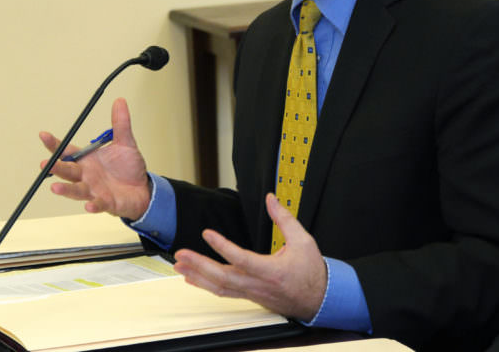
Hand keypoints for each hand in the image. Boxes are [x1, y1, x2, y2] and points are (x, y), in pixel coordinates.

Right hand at [40, 97, 150, 220]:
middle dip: (56, 167)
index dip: (55, 144)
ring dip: (66, 189)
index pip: (67, 152)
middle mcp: (86, 175)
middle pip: (68, 171)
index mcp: (87, 160)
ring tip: (55, 188)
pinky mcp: (106, 202)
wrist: (143, 189)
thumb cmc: (129, 168)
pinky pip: (98, 204)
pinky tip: (89, 205)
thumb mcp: (125, 142)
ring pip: (77, 190)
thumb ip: (120, 124)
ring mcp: (94, 190)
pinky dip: (94, 205)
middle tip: (45, 163)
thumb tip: (120, 101)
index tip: (43, 135)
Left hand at [172, 193, 326, 321]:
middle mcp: (258, 284)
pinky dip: (206, 285)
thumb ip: (284, 218)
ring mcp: (252, 292)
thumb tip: (271, 198)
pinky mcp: (249, 295)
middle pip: (223, 277)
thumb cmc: (311, 271)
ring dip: (198, 276)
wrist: (318, 299)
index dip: (223, 246)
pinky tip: (192, 278)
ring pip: (220, 287)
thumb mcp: (303, 240)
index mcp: (271, 271)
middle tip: (181, 254)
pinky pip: (223, 292)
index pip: (242, 259)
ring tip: (180, 265)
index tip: (208, 233)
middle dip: (199, 265)